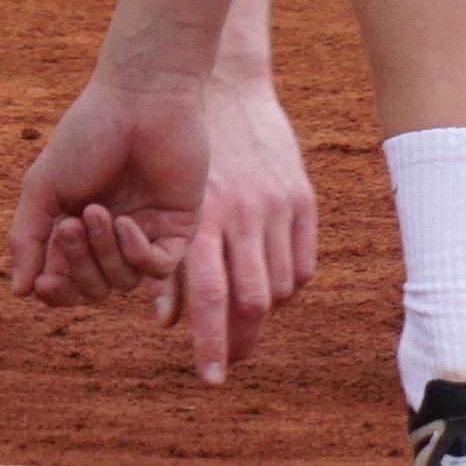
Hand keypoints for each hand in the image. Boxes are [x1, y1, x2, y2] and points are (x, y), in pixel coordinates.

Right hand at [6, 73, 206, 306]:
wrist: (139, 99)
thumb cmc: (87, 134)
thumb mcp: (43, 186)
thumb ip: (27, 238)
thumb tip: (20, 293)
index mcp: (76, 226)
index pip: (65, 283)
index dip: (55, 291)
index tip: (44, 282)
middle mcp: (111, 236)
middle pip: (94, 288)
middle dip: (78, 266)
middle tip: (71, 226)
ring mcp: (146, 232)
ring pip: (125, 281)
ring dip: (105, 253)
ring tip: (97, 212)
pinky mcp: (179, 227)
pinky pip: (158, 267)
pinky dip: (137, 253)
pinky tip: (126, 222)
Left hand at [146, 66, 317, 382]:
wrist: (223, 85)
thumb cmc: (182, 151)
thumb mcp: (162, 200)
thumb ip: (165, 260)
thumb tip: (163, 319)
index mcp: (200, 219)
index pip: (210, 299)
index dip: (211, 344)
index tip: (211, 380)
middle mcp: (241, 217)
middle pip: (252, 303)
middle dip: (240, 342)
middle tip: (228, 362)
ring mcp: (276, 207)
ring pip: (279, 288)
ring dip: (261, 312)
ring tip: (241, 317)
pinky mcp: (301, 198)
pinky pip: (302, 265)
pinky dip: (286, 285)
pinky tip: (265, 283)